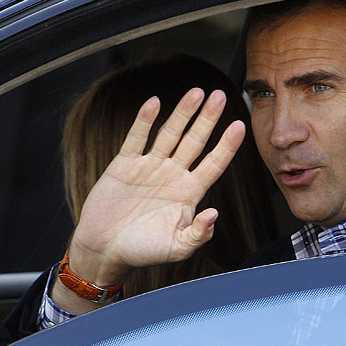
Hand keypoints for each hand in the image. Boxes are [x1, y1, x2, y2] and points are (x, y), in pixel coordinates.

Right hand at [53, 88, 244, 312]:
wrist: (105, 250)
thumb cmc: (143, 252)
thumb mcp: (177, 249)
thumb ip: (198, 234)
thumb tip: (214, 213)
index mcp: (188, 193)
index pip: (214, 164)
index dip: (227, 145)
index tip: (239, 126)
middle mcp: (173, 175)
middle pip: (195, 141)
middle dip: (208, 119)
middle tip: (221, 96)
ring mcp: (150, 167)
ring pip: (170, 134)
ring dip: (183, 113)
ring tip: (196, 92)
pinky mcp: (125, 164)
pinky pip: (137, 137)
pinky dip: (145, 120)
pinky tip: (155, 103)